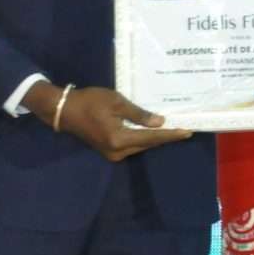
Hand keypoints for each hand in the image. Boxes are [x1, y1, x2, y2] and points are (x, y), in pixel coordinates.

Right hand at [25, 83, 191, 161]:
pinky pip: (132, 144)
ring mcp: (112, 153)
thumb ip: (139, 114)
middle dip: (166, 137)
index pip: (151, 138)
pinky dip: (144, 138)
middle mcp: (117, 152)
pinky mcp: (109, 150)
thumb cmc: (91, 101)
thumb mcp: (117, 103)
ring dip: (156, 138)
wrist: (66, 110)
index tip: (188, 132)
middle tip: (185, 128)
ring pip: (141, 145)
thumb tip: (160, 123)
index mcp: (119, 139)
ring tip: (174, 129)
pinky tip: (155, 130)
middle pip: (148, 144)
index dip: (170, 134)